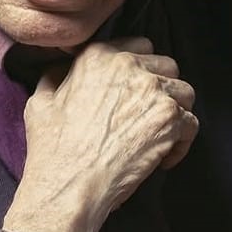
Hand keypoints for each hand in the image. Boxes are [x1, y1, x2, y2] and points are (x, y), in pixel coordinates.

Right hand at [20, 38, 198, 231]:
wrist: (69, 185)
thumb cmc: (52, 150)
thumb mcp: (40, 103)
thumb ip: (56, 78)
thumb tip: (63, 70)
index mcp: (98, 56)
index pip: (140, 46)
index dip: (142, 70)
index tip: (138, 91)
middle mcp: (129, 66)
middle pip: (167, 67)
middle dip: (163, 90)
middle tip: (150, 116)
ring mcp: (153, 92)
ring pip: (185, 93)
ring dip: (177, 114)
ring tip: (160, 136)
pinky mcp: (170, 120)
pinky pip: (191, 124)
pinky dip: (182, 143)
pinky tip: (163, 159)